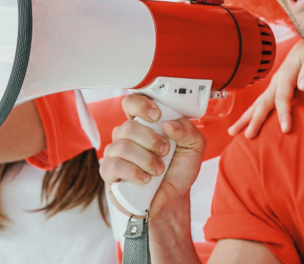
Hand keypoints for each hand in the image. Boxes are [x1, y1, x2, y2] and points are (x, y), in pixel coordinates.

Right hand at [101, 94, 205, 219]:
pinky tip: (146, 179)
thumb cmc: (178, 170)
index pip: (132, 103)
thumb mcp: (194, 147)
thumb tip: (169, 124)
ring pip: (122, 146)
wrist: (172, 199)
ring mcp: (116, 154)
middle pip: (128, 127)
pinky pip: (114, 165)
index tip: (157, 116)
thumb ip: (188, 130)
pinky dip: (134, 173)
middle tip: (165, 151)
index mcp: (145, 124)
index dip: (141, 105)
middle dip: (151, 140)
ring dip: (146, 159)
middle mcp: (127, 136)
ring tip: (158, 169)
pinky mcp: (110, 173)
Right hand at [228, 39, 303, 136]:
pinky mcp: (277, 84)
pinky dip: (253, 112)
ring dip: (246, 117)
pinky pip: (263, 101)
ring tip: (232, 132)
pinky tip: (249, 121)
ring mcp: (275, 82)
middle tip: (247, 136)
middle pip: (263, 103)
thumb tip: (303, 86)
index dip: (283, 114)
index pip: (283, 98)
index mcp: (286, 74)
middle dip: (254, 120)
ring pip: (258, 103)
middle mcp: (277, 79)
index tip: (285, 129)